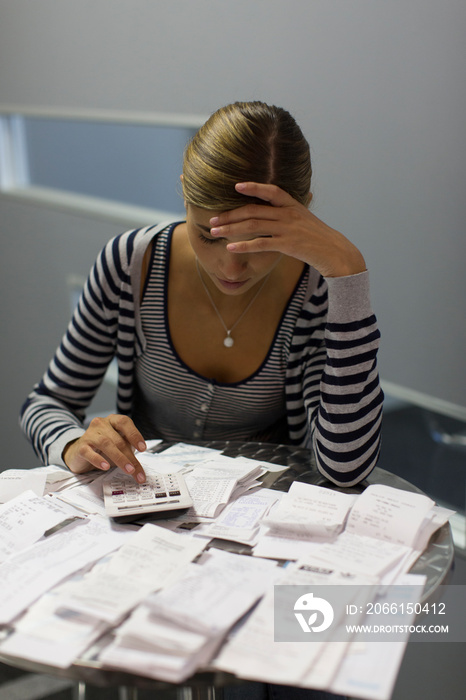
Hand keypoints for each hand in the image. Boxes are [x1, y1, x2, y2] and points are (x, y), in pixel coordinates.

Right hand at [62, 414, 146, 482]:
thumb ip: (129, 449)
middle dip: (130, 457)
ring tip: (128, 470)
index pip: (125, 422)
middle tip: (137, 470)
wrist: (78, 452)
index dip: (135, 435)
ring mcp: (90, 434)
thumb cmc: (103, 448)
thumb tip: (139, 466)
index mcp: (113, 420)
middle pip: (118, 439)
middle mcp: (101, 424)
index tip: (143, 448)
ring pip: (106, 444)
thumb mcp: (119, 446)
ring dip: (119, 458)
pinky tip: (106, 466)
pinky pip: (89, 452)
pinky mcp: (81, 447)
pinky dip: (98, 460)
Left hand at [209, 182, 366, 277]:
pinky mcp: (287, 245)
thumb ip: (290, 211)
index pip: (271, 190)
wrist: (335, 251)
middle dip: (230, 215)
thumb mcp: (305, 218)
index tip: (236, 186)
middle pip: (253, 210)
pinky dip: (243, 246)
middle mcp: (288, 214)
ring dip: (230, 229)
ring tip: (214, 232)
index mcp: (292, 205)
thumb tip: (278, 206)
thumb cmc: (318, 237)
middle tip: (212, 219)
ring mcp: (287, 229)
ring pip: (253, 226)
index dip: (253, 187)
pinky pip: (260, 244)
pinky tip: (231, 248)